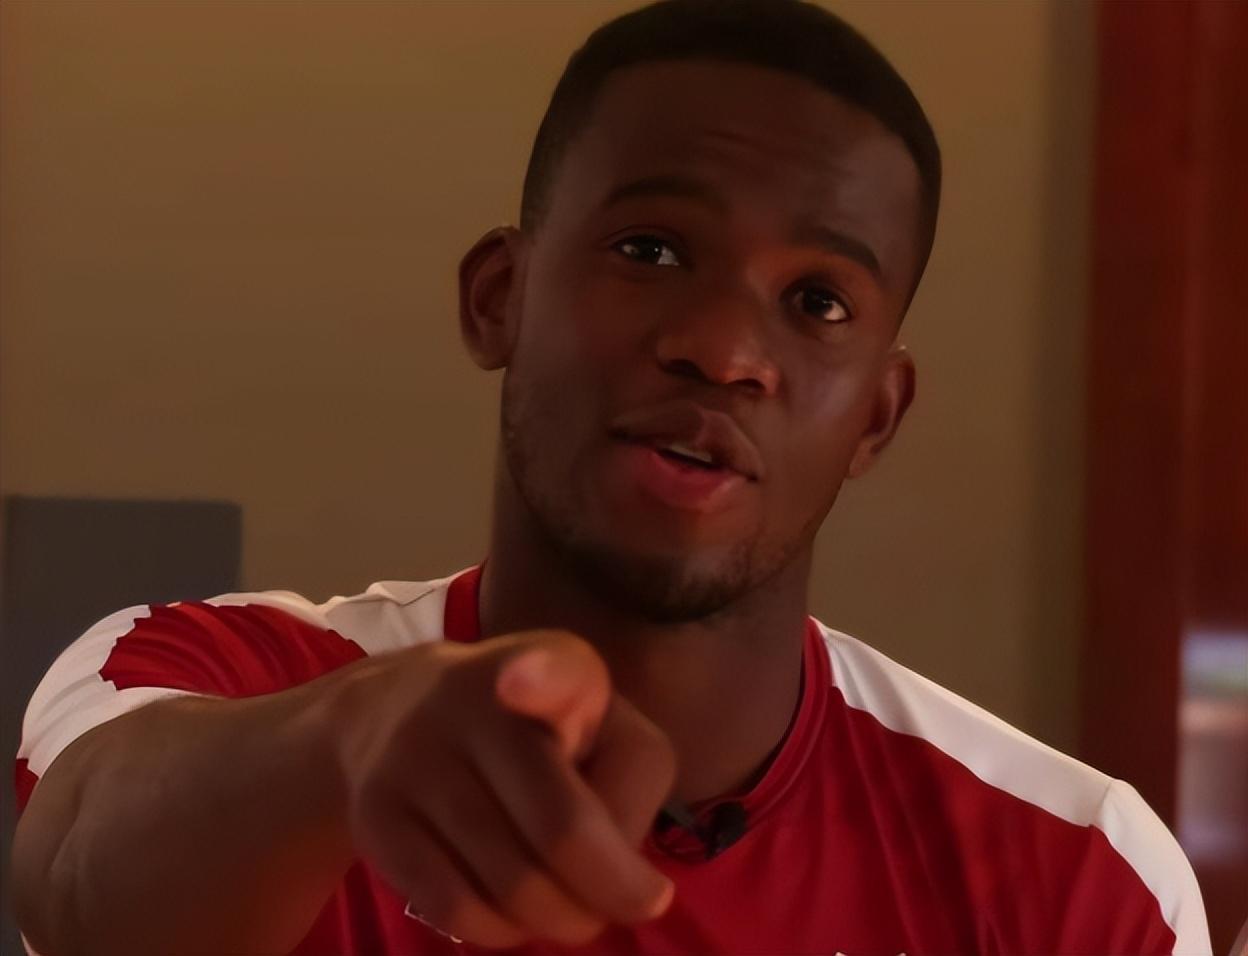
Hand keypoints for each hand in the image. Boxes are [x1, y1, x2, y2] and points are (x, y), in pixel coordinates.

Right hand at [325, 629, 677, 947]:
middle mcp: (473, 698)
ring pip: (514, 884)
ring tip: (567, 907)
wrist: (386, 712)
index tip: (519, 684)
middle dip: (609, 892)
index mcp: (553, 664)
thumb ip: (628, 781)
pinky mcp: (378, 816)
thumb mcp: (593, 722)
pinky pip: (456, 907)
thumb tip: (623, 883)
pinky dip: (500, 930)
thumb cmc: (528, 726)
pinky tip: (511, 913)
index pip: (549, 668)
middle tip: (626, 905)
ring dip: (560, 918)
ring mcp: (417, 757)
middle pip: (559, 829)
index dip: (535, 676)